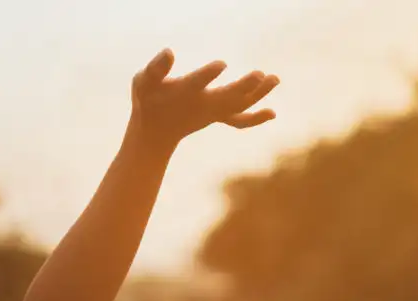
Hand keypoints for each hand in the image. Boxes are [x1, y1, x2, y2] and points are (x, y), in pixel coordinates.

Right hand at [128, 48, 279, 147]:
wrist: (155, 132)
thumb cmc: (147, 100)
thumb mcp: (143, 82)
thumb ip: (155, 68)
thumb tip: (169, 51)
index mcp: (183, 93)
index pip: (197, 84)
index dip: (207, 75)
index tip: (222, 64)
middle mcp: (201, 105)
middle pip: (226, 97)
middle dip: (243, 88)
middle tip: (260, 75)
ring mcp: (212, 112)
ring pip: (239, 106)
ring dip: (258, 95)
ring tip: (274, 79)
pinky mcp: (218, 115)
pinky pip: (239, 120)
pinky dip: (255, 118)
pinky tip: (273, 113)